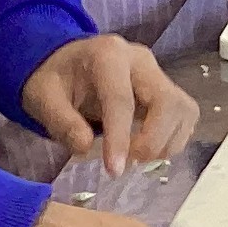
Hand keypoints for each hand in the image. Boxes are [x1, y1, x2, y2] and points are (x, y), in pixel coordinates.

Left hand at [20, 34, 198, 175]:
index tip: (115, 171)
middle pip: (167, 101)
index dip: (120, 137)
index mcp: (108, 55)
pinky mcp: (167, 89)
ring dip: (167, 142)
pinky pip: (184, 116)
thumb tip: (86, 147)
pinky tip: (149, 149)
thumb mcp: (43, 98)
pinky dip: (172, 139)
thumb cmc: (54, 80)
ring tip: (138, 157)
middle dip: (154, 139)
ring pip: (183, 109)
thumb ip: (62, 122)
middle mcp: (140, 60)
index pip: (121, 99)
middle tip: (131, 163)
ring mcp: (158, 73)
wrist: (67, 64)